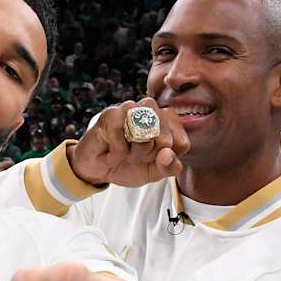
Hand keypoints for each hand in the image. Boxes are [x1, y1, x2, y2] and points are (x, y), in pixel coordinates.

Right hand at [67, 97, 190, 187]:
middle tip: (135, 155)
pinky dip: (116, 156)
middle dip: (149, 156)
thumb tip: (167, 154)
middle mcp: (150, 108)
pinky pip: (122, 144)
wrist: (99, 170)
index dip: (166, 158)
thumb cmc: (129, 164)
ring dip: (133, 154)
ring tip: (124, 152)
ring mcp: (129, 108)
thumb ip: (169, 166)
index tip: (152, 157)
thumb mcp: (155, 172)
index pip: (181, 143)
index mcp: (166, 118)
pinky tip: (110, 151)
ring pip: (144, 138)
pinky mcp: (110, 115)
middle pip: (164, 140)